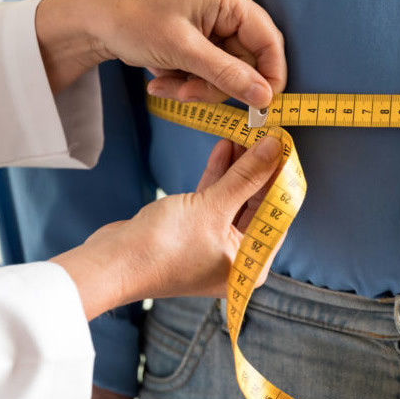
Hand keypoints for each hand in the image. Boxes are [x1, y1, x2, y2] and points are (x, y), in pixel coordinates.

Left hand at [36, 0, 284, 106]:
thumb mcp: (183, 51)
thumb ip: (227, 74)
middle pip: (244, 62)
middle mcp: (226, 9)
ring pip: (222, 72)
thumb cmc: (135, 22)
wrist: (93, 20)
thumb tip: (265, 97)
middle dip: (214, 85)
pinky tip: (159, 78)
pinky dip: (184, 81)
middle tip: (186, 94)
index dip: (269, 76)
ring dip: (195, 86)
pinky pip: (204, 71)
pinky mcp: (195, 41)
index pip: (269, 42)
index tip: (260, 106)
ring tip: (163, 85)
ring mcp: (211, 26)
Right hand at [51, 135, 281, 319]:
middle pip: (256, 204)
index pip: (278, 214)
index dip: (281, 178)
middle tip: (265, 135)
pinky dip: (218, 175)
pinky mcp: (193, 229)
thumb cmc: (164, 248)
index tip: (285, 146)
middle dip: (258, 168)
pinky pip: (213, 199)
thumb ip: (246, 176)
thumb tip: (275, 147)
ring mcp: (212, 242)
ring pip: (233, 198)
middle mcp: (235, 256)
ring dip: (238, 167)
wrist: (114, 261)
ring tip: (244, 134)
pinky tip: (224, 149)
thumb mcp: (212, 207)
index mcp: (251, 263)